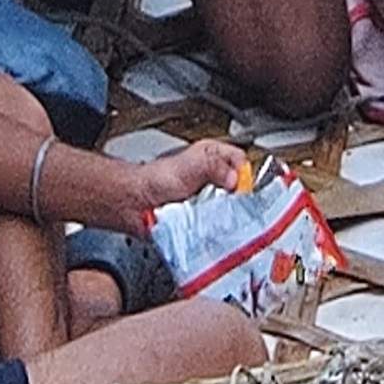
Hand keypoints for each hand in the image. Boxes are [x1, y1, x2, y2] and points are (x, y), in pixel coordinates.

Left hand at [115, 137, 246, 221]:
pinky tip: (208, 224)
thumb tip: (235, 180)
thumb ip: (216, 167)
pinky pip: (220, 224)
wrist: (137, 204)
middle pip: (241, 189)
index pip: (244, 163)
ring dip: (226, 214)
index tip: (241, 188)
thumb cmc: (157, 179)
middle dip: (238, 198)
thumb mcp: (192, 164)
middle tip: (228, 203)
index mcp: (216, 157)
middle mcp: (216, 178)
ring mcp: (211, 200)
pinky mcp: (206, 219)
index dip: (245, 175)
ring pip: (232, 208)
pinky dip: (217, 227)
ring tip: (214, 213)